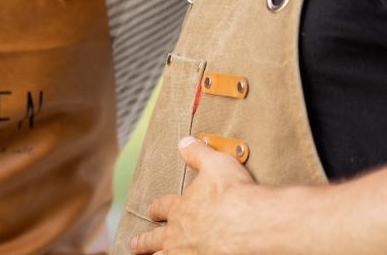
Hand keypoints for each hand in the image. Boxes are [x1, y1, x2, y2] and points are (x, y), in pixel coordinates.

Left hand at [130, 136, 257, 254]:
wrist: (252, 225)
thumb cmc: (235, 195)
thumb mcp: (216, 164)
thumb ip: (198, 153)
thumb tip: (184, 141)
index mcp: (180, 209)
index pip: (162, 207)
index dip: (156, 209)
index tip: (151, 212)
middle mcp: (179, 234)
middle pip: (154, 239)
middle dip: (143, 241)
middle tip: (134, 244)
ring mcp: (188, 253)